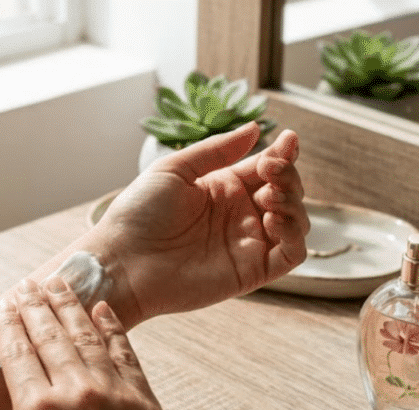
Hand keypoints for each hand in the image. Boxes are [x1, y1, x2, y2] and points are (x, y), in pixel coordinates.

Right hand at [0, 278, 200, 409]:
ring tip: (58, 283)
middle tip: (26, 284)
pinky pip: (125, 351)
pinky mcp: (144, 400)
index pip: (17, 351)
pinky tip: (102, 308)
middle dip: (35, 305)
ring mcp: (115, 393)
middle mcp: (77, 393)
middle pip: (50, 335)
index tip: (3, 305)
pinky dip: (112, 326)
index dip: (8, 324)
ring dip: (70, 305)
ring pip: (86, 335)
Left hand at [92, 122, 309, 324]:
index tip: (288, 138)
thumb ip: (217, 150)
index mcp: (222, 189)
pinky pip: (292, 255)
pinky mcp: (251, 272)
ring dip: (293, 201)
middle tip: (271, 168)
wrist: (122, 261)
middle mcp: (239, 216)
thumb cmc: (138, 214)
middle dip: (287, 174)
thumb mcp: (175, 168)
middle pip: (286, 191)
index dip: (283, 153)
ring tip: (269, 193)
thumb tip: (254, 128)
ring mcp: (247, 244)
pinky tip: (272, 218)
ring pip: (296, 221)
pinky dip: (294, 234)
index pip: (267, 169)